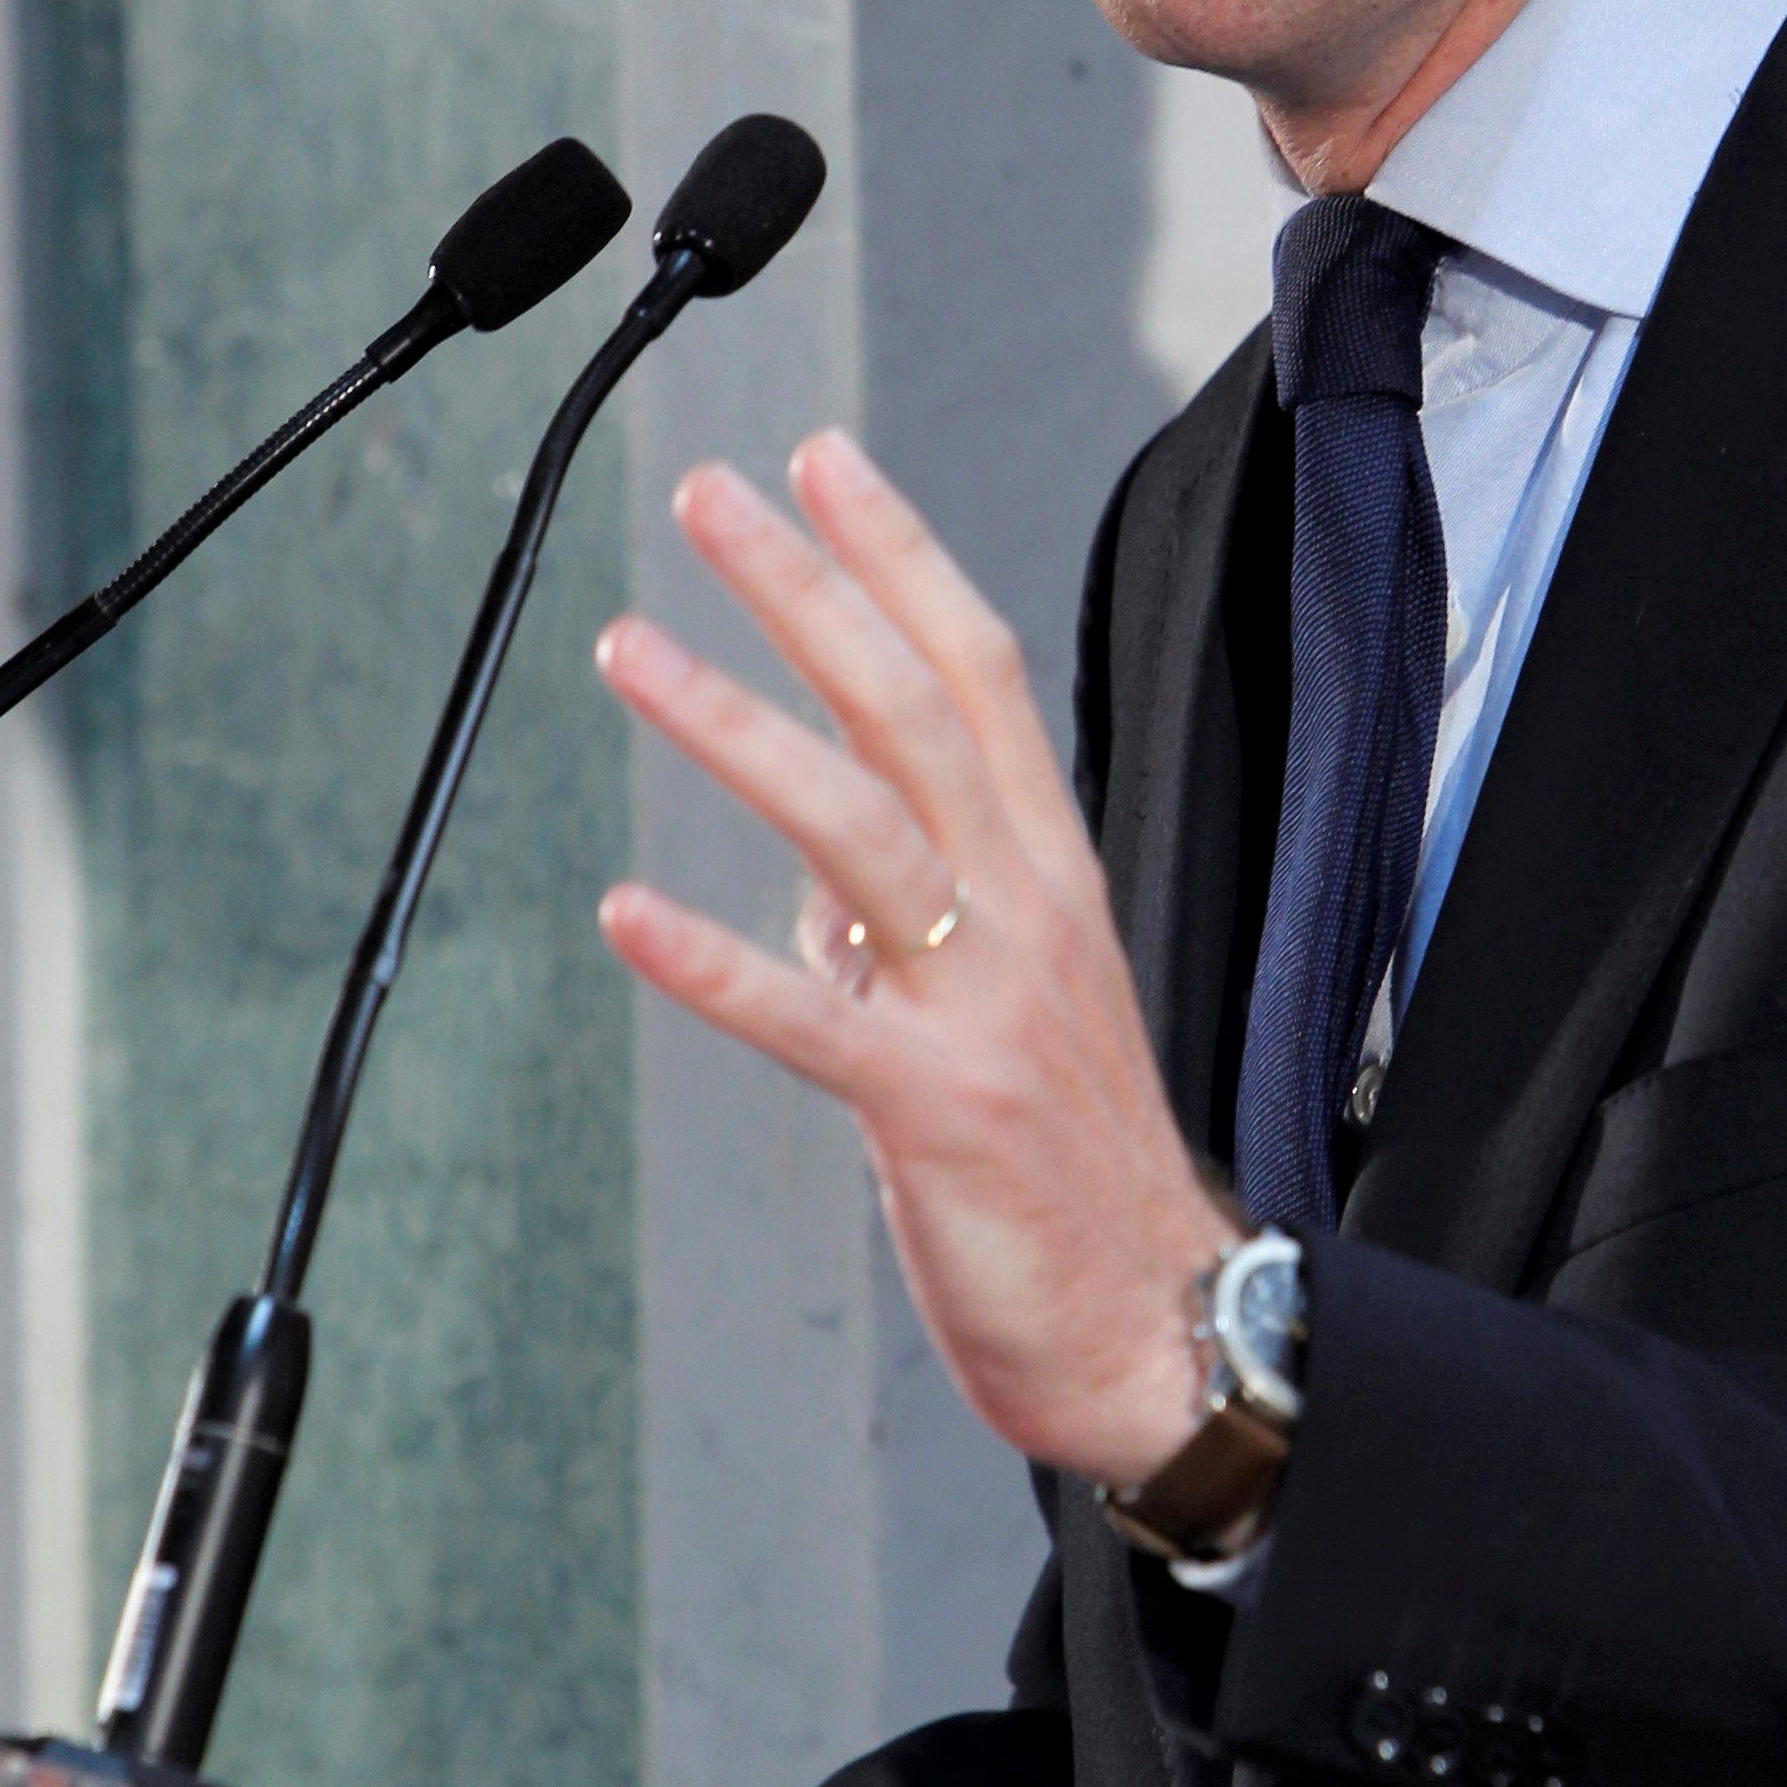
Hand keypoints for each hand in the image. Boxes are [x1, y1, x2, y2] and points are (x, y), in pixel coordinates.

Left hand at [591, 428, 1225, 1487]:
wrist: (1160, 1325)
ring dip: (737, 726)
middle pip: (911, 707)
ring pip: (857, 827)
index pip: (977, 672)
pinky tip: (626, 913)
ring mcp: (984, 1006)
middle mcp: (1025, 913)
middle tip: (712, 496)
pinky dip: (715, 963)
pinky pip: (812, 1020)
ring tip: (632, 649)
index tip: (823, 461)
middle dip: (807, 588)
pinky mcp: (935, 1111)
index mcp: (1049, 875)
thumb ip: (908, 935)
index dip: (899, 557)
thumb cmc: (1075, 1172)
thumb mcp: (1005, 1013)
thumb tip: (809, 899)